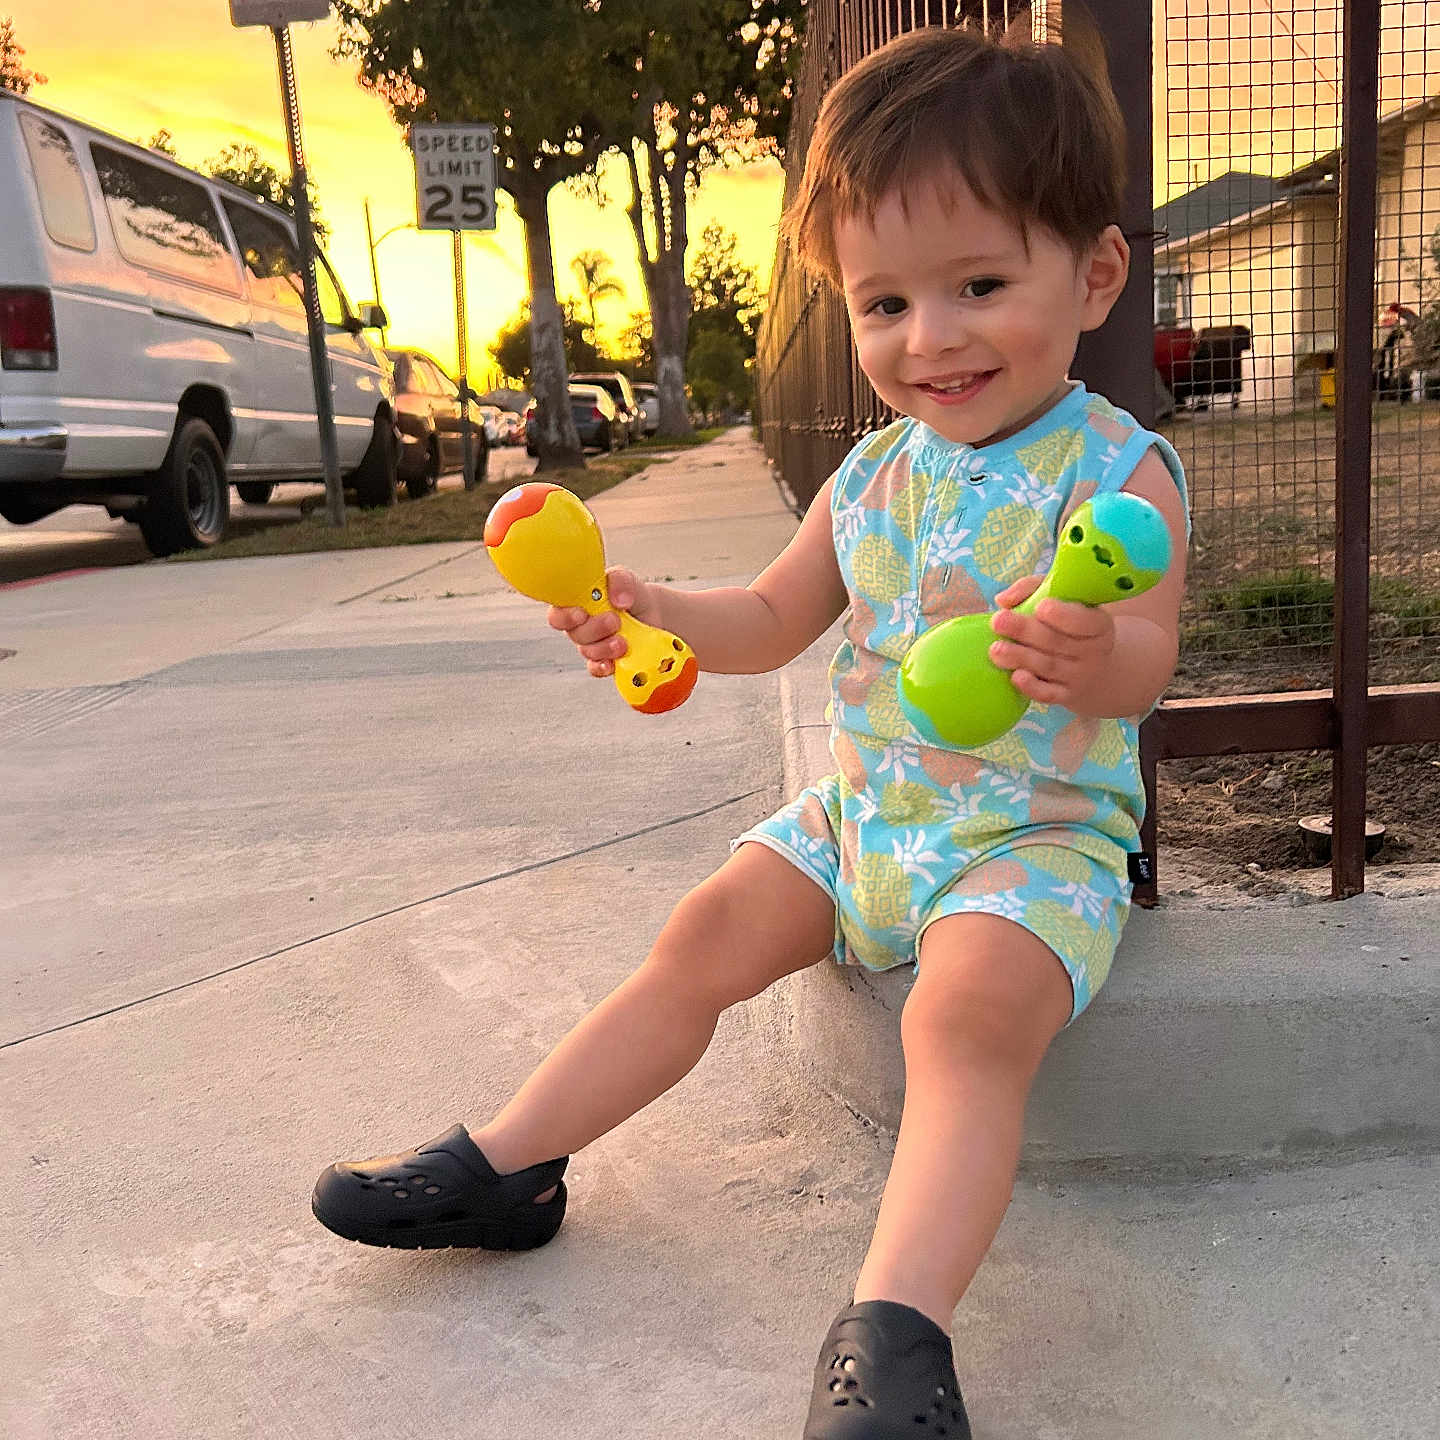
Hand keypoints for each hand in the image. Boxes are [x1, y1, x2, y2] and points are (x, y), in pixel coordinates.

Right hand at [546, 565, 659, 677]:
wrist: (652, 613)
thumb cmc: (630, 594)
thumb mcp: (626, 579)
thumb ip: (619, 580)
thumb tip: (617, 600)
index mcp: (577, 603)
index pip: (558, 613)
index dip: (564, 617)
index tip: (581, 614)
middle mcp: (581, 625)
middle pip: (574, 634)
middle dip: (594, 629)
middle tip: (614, 621)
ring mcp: (593, 644)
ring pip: (587, 651)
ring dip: (604, 647)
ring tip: (623, 640)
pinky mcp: (606, 660)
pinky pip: (596, 668)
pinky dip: (603, 667)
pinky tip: (612, 663)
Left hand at [987, 575, 1115, 706]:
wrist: (1093, 667)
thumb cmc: (1068, 623)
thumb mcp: (1060, 598)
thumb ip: (1031, 589)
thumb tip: (1004, 600)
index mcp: (1097, 624)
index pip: (1084, 620)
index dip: (1063, 615)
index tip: (1041, 606)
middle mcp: (1093, 651)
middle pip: (1057, 641)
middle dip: (1026, 631)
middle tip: (998, 620)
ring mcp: (1079, 676)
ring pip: (1049, 666)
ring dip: (1020, 657)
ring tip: (995, 649)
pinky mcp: (1065, 695)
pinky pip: (1049, 694)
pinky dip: (1032, 688)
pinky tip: (1015, 677)